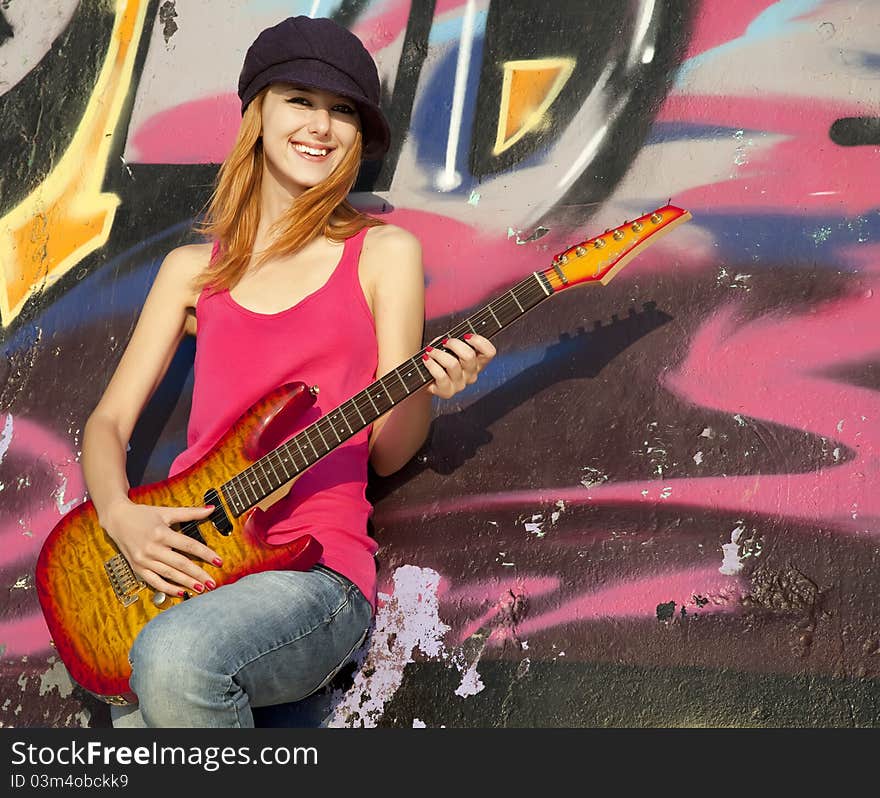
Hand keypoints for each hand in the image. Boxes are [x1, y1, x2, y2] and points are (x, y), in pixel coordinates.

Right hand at [100, 499, 220, 596]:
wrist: (117, 520)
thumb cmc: (144, 514)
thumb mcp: (166, 512)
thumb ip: (190, 512)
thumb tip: (212, 509)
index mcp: (161, 533)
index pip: (189, 545)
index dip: (205, 554)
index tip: (219, 561)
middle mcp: (152, 548)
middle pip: (180, 563)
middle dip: (198, 574)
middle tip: (213, 583)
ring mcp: (143, 560)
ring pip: (168, 574)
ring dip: (186, 583)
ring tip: (201, 589)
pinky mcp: (137, 568)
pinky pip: (154, 582)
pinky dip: (168, 589)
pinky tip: (181, 593)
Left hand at [422, 333, 495, 398]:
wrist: (424, 378)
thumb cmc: (438, 358)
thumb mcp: (448, 347)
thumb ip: (453, 340)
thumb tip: (447, 339)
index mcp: (477, 363)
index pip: (489, 352)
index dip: (479, 341)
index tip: (466, 336)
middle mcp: (471, 375)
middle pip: (469, 356)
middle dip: (454, 344)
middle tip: (444, 342)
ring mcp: (460, 385)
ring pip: (452, 364)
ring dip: (438, 353)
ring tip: (430, 351)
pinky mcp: (447, 392)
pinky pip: (441, 375)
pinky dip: (431, 364)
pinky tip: (426, 359)